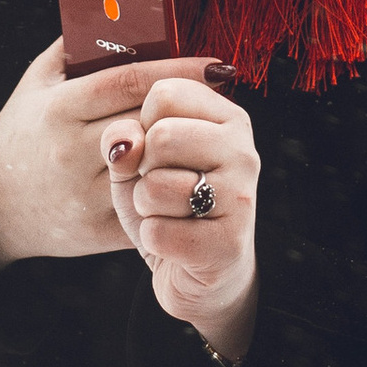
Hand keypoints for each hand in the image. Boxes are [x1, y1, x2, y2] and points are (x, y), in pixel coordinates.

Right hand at [0, 42, 228, 271]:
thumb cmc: (22, 133)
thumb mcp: (36, 83)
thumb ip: (74, 47)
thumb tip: (120, 10)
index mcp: (59, 109)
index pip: (130, 81)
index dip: (179, 70)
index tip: (216, 64)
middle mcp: (72, 152)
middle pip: (149, 123)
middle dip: (189, 110)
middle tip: (224, 97)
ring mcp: (85, 194)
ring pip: (154, 168)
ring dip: (187, 152)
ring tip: (212, 135)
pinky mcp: (97, 229)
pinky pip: (148, 207)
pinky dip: (172, 192)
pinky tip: (190, 176)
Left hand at [103, 70, 259, 366]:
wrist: (199, 273)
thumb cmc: (166, 205)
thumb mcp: (137, 163)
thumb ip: (123, 137)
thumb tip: (124, 142)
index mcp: (227, 118)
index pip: (164, 93)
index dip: (143, 125)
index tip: (158, 151)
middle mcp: (243, 151)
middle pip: (161, 136)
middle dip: (143, 170)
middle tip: (159, 188)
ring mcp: (241, 198)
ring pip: (155, 186)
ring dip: (146, 207)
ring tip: (167, 215)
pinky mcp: (228, 244)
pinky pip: (158, 232)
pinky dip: (153, 240)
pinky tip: (174, 244)